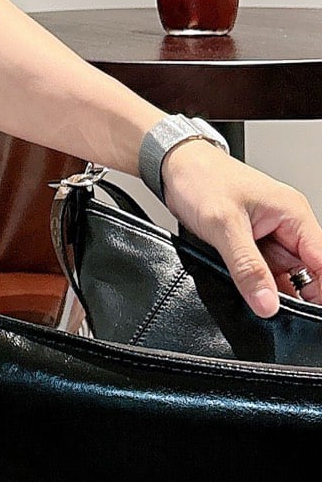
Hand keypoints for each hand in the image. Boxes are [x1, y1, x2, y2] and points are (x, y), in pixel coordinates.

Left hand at [160, 137, 321, 317]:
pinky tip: (248, 293)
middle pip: (307, 274)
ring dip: (271, 291)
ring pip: (284, 277)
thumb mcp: (224, 225)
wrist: (174, 167)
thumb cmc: (201, 178)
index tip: (305, 314)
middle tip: (272, 310)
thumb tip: (268, 303)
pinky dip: (256, 285)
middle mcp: (287, 226)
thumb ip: (248, 267)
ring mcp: (270, 237)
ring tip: (255, 299)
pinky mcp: (252, 245)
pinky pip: (264, 273)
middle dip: (294, 295)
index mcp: (293, 215)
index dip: (318, 291)